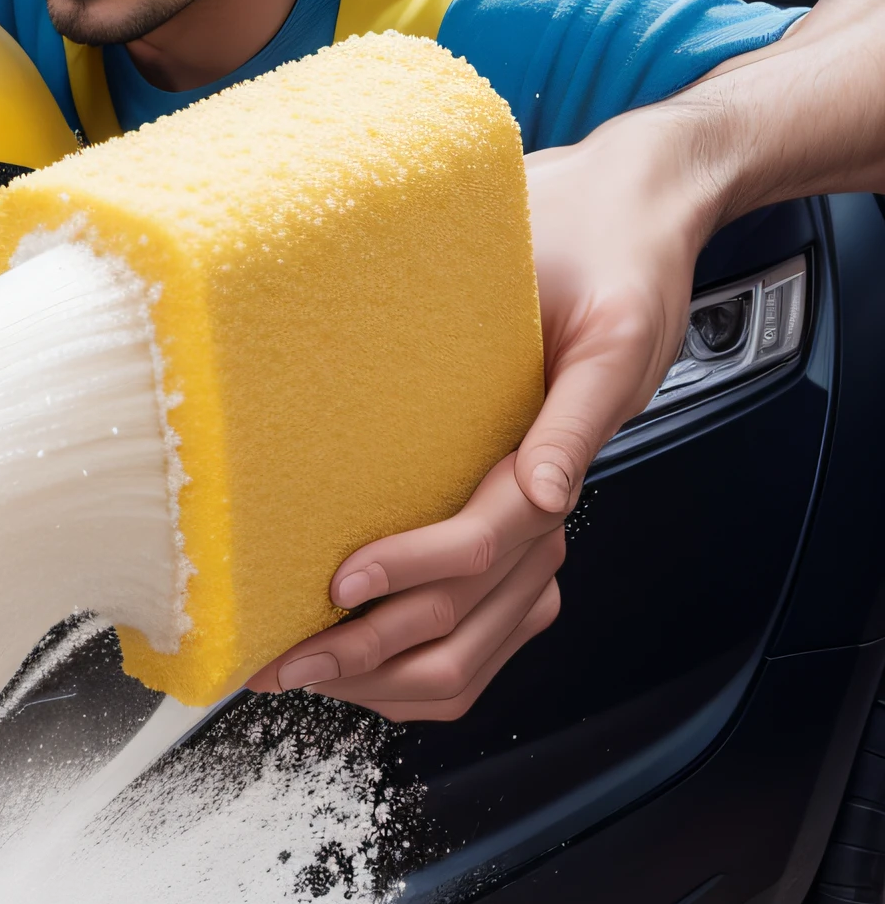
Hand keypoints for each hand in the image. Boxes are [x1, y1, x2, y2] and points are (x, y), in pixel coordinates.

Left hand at [247, 112, 711, 719]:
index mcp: (556, 459)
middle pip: (465, 621)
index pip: (486, 543)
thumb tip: (548, 490)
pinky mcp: (496, 532)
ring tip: (299, 670)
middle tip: (285, 657)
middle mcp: (540, 510)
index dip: (414, 570)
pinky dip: (404, 665)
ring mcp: (523, 534)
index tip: (341, 583)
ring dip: (381, 676)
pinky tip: (350, 665)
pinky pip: (466, 634)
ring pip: (465, 649)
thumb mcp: (613, 331)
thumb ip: (577, 416)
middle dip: (374, 653)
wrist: (619, 228)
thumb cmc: (613, 267)